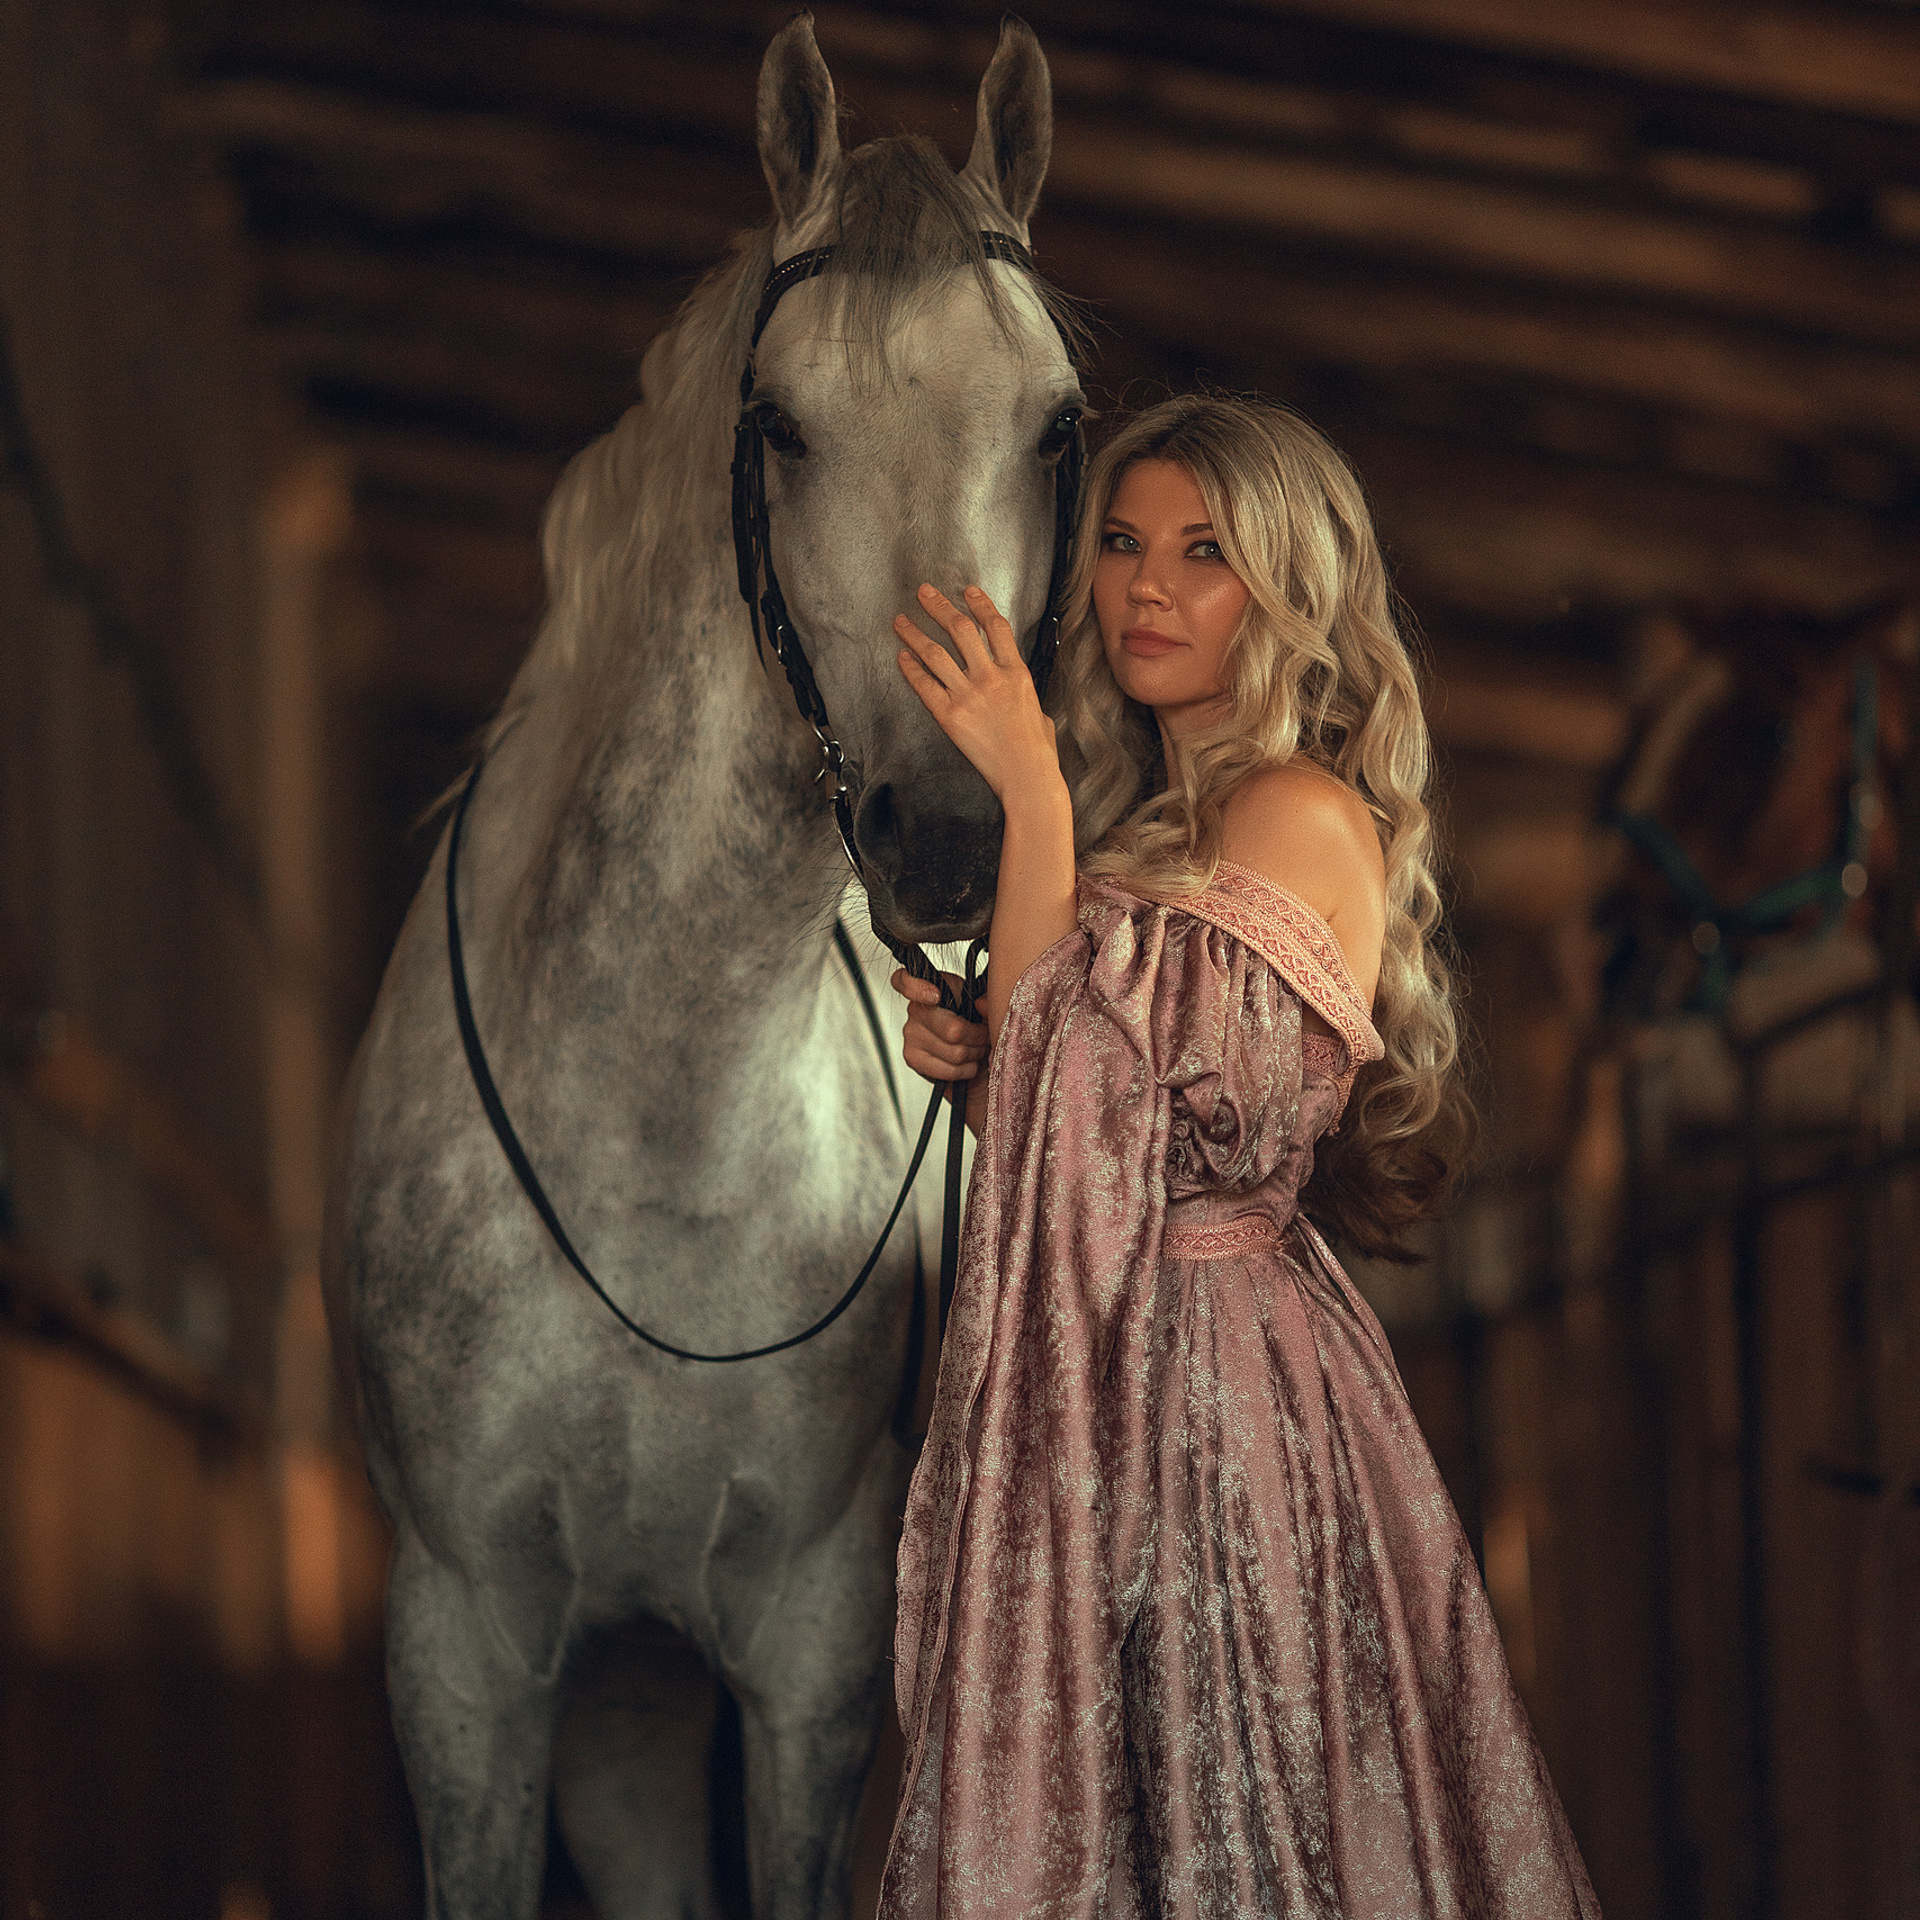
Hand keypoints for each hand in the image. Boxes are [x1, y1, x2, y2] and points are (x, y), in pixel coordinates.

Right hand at [892, 967, 988, 1083]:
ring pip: (956, 1054)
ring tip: (978, 1049)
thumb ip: (988, 997)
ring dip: (975, 1054)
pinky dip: (966, 1070)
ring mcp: (911, 1035)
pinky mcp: (913, 1058)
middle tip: (985, 1036)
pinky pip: (948, 1070)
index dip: (916, 988)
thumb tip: (981, 1005)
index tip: (935, 996)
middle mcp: (915, 1009)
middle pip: (954, 1031)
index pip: (904, 980)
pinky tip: (969, 1063)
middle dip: (979, 1038)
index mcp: (931, 986)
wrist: (970, 1048)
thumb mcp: (985, 1001)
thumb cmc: (975, 1019)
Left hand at [894, 585, 1063, 805]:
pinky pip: (924, 685)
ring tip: (901, 621)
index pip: (995, 625)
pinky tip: (903, 656)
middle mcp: (991, 677)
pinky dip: (911, 668)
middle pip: (961, 629)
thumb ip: (1021, 692)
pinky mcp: (950, 716)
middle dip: (939, 607)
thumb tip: (1013, 689)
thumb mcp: (1038, 709)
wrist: (1027, 776)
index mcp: (1016, 672)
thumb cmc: (1037, 750)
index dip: (979, 603)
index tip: (966, 591)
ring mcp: (969, 696)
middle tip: (924, 593)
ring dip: (915, 633)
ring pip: (935, 653)